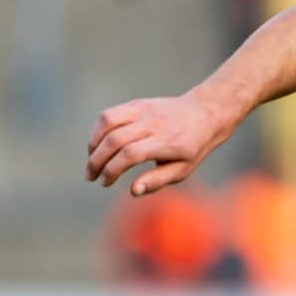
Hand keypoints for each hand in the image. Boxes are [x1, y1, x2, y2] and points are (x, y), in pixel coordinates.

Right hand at [86, 92, 234, 195]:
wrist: (205, 113)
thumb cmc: (193, 148)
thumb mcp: (183, 169)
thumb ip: (158, 180)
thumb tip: (133, 191)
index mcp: (169, 143)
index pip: (131, 155)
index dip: (113, 170)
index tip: (104, 183)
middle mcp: (155, 124)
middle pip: (115, 140)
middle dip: (97, 160)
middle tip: (90, 176)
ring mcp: (144, 110)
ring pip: (108, 122)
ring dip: (93, 143)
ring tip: (91, 161)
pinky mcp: (136, 104)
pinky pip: (109, 114)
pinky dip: (97, 130)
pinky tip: (96, 145)